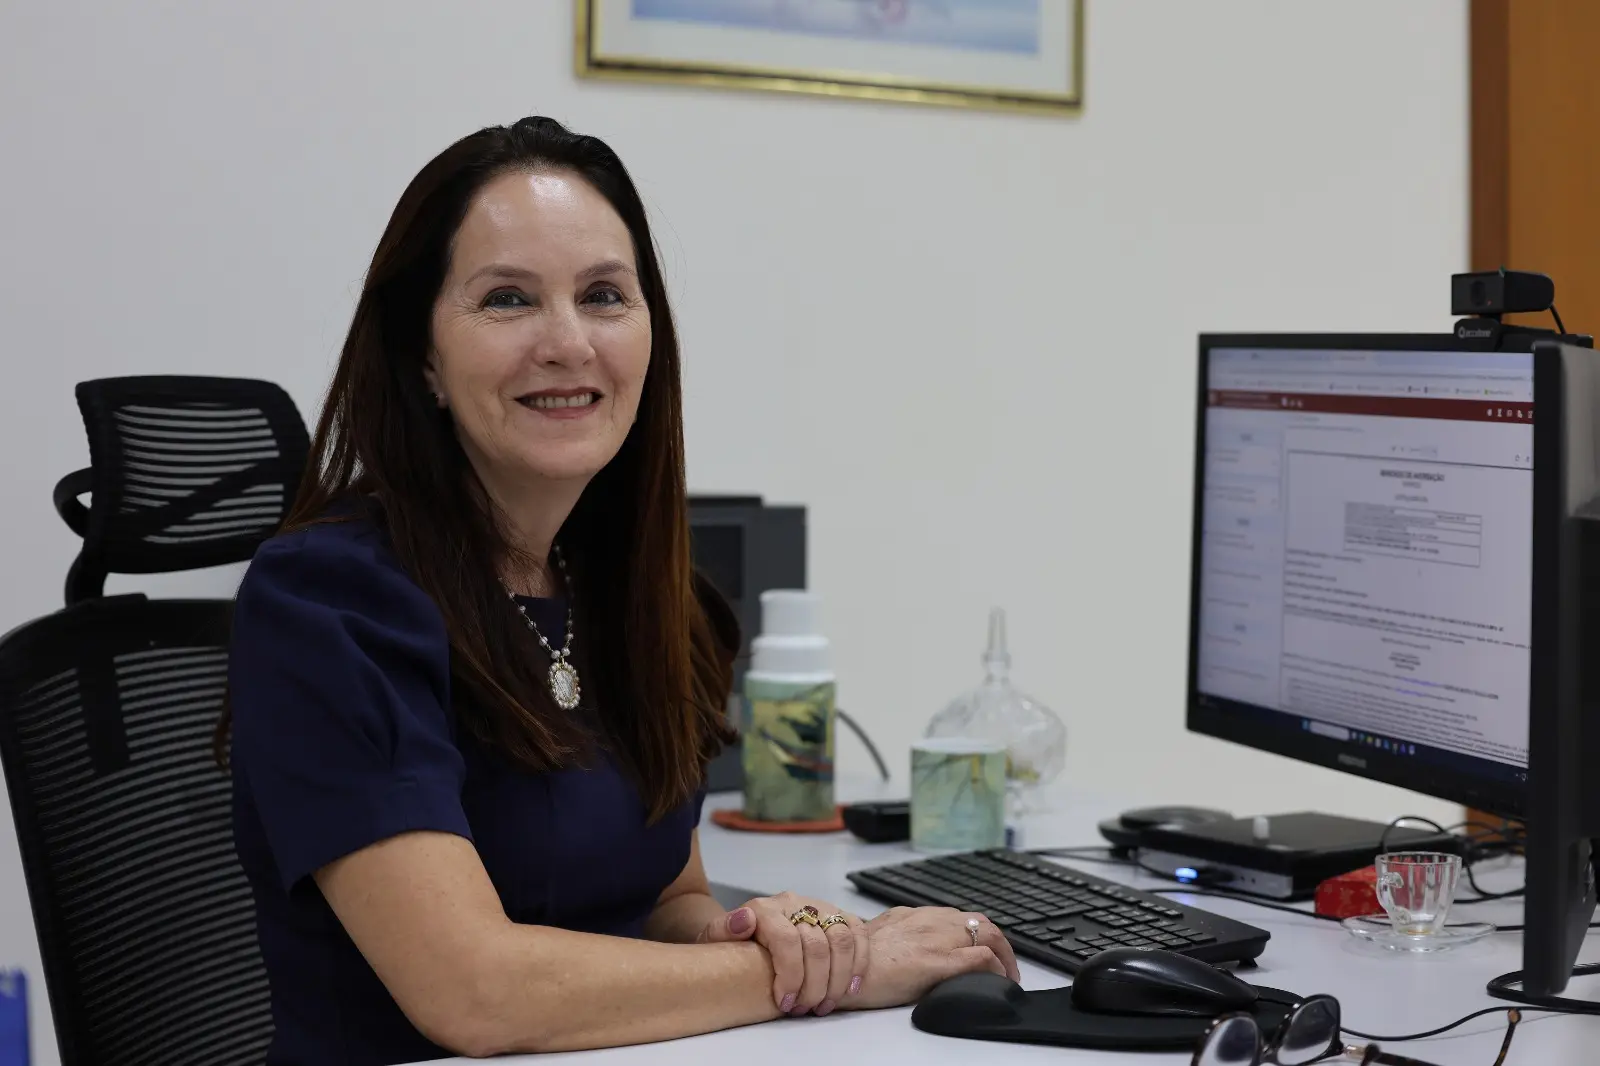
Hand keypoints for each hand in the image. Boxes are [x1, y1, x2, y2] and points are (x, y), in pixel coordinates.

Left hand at [696, 892, 868, 1015]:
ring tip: (824, 1004)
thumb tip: (743, 921)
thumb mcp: (716, 937)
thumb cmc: (733, 941)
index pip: (787, 940)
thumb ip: (722, 929)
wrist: (747, 927)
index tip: (784, 1003)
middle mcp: (796, 903)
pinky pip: (858, 934)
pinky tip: (850, 988)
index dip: (791, 976)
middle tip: (804, 1009)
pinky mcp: (838, 916)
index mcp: (766, 909)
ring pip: (842, 940)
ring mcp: (820, 907)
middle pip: (818, 945)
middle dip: (814, 985)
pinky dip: (860, 962)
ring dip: (838, 979)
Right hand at [840, 906, 1020, 1010]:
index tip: (986, 951)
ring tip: (1008, 976)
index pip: (959, 916)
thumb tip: (908, 949)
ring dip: (1004, 956)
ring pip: (987, 934)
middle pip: (980, 922)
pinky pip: (980, 959)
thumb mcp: (878, 937)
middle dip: (999, 944)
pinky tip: (998, 981)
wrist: (838, 967)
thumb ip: (898, 935)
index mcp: (914, 915)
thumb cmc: (851, 959)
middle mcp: (929, 920)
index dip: (979, 933)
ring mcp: (935, 938)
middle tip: (1005, 966)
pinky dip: (996, 968)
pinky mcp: (937, 960)